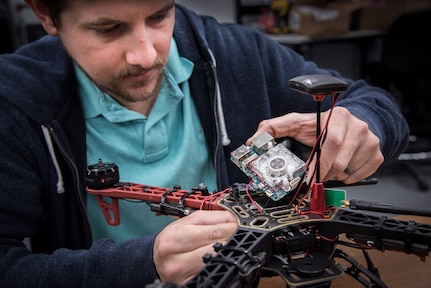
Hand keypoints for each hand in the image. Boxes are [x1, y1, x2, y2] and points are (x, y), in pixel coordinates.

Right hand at [153, 210, 237, 283]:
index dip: (232, 228)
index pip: (214, 232)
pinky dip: (219, 264)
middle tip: (238, 234)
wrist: (156, 260)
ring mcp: (184, 275)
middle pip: (217, 248)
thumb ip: (212, 217)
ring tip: (227, 245)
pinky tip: (219, 258)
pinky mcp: (189, 285)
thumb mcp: (186, 222)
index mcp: (175, 238)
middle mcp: (177, 259)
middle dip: (231, 239)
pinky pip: (211, 272)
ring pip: (217, 261)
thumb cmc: (172, 240)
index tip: (241, 225)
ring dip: (227, 252)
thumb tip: (234, 219)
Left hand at [247, 107, 383, 183]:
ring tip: (327, 167)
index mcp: (337, 117)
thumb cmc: (322, 125)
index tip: (308, 178)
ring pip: (348, 170)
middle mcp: (356, 126)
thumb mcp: (297, 122)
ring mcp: (369, 140)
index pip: (328, 143)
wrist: (351, 122)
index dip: (317, 164)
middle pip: (338, 161)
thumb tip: (254, 139)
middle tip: (315, 177)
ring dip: (335, 175)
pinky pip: (361, 174)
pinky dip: (349, 178)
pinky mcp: (376, 152)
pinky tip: (341, 169)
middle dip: (323, 173)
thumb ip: (274, 127)